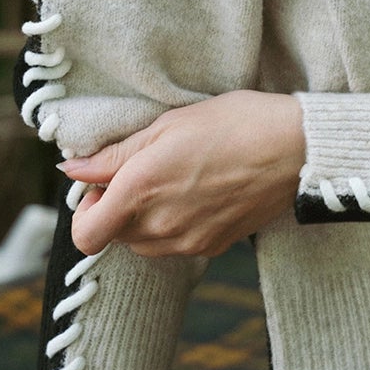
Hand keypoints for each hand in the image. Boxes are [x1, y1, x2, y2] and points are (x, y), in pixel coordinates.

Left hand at [61, 90, 305, 258]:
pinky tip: (199, 194)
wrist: (296, 147)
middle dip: (116, 210)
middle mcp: (160, 224)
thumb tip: (73, 169)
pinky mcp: (213, 247)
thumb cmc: (234, 123)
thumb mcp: (168, 124)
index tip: (100, 186)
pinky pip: (176, 246)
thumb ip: (115, 154)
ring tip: (174, 184)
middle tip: (142, 175)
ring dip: (144, 221)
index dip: (83, 212)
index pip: (85, 234)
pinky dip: (175, 226)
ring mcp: (188, 241)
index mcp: (141, 189)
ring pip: (144, 245)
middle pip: (114, 237)